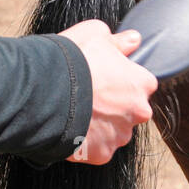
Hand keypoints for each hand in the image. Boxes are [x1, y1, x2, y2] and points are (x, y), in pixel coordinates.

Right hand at [55, 20, 158, 163]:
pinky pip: (97, 148)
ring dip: (101, 124)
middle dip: (114, 106)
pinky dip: (86, 142)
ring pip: (114, 131)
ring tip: (77, 112)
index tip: (105, 77)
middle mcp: (139, 113)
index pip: (141, 83)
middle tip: (90, 96)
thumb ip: (119, 40)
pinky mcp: (101, 154)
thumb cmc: (73, 59)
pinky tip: (71, 127)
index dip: (121, 79)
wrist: (46, 92)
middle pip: (130, 110)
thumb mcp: (95, 35)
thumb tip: (133, 40)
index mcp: (142, 83)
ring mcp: (120, 136)